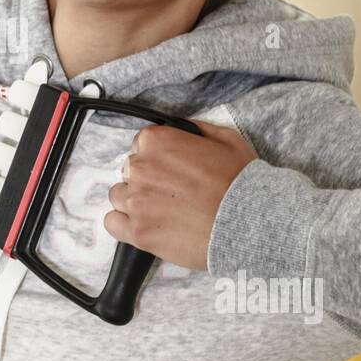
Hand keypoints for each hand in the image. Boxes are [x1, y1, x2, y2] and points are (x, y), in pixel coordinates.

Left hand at [104, 119, 256, 270]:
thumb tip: (183, 130)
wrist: (249, 223)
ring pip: (119, 196)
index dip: (156, 158)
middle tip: (172, 193)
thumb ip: (196, 130)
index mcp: (156, 142)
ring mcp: (136, 201)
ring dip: (135, 202)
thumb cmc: (241, 182)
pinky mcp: (138, 231)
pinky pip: (112, 223)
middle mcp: (140, 168)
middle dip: (147, 180)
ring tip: (162, 211)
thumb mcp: (226, 139)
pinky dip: (124, 224)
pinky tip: (145, 225)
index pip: (140, 145)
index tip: (169, 170)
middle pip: (129, 171)